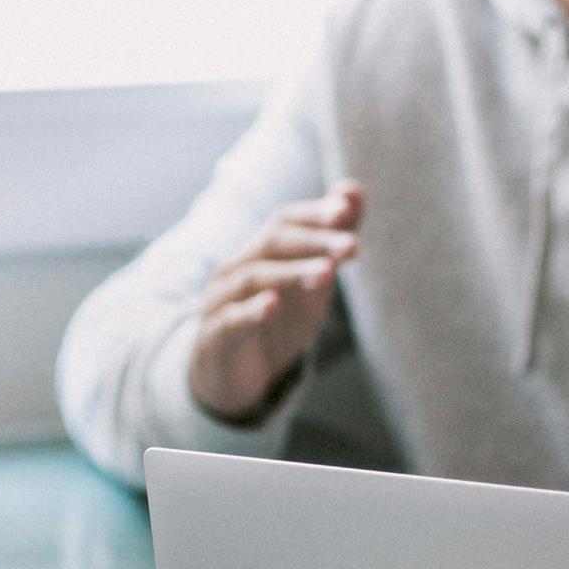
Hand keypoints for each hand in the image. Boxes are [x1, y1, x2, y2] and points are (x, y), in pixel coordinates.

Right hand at [187, 184, 362, 421]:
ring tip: (327, 274)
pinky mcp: (214, 337)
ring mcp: (221, 300)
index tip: (346, 211)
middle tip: (352, 247)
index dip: (315, 213)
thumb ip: (332, 240)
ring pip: (255, 277)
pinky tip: (272, 306)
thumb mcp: (311, 283)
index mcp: (261, 252)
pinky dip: (251, 310)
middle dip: (315, 241)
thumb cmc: (274, 322)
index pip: (286, 220)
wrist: (230, 378)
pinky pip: (230, 319)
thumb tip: (353, 189)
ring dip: (292, 272)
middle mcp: (238, 267)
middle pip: (273, 241)